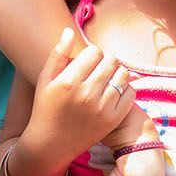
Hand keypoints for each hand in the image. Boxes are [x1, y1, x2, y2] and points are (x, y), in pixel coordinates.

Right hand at [25, 29, 134, 164]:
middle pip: (111, 60)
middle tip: (98, 70)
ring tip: (106, 80)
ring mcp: (102, 108)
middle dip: (106, 61)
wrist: (50, 144)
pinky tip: (113, 93)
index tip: (87, 63)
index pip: (94, 51)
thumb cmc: (46, 108)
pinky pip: (131, 93)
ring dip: (116, 73)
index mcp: (69, 81)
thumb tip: (69, 30)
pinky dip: (125, 89)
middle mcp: (87, 94)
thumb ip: (57, 54)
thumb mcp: (45, 80)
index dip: (92, 54)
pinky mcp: (113, 120)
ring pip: (123, 74)